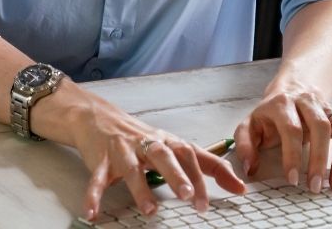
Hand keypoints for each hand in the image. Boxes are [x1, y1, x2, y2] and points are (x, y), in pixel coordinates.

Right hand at [69, 95, 245, 220]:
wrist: (98, 118)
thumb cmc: (140, 138)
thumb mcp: (172, 147)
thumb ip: (204, 165)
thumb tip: (239, 185)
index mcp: (166, 141)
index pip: (190, 152)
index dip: (207, 172)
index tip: (224, 194)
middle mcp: (146, 144)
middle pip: (164, 154)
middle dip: (177, 174)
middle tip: (188, 196)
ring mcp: (122, 151)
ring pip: (132, 167)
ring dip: (141, 189)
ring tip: (150, 211)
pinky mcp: (101, 160)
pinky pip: (98, 178)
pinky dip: (94, 195)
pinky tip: (92, 213)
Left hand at [233, 86, 331, 193]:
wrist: (292, 87)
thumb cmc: (271, 113)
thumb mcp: (250, 123)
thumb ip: (244, 144)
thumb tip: (249, 166)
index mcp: (281, 104)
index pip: (291, 128)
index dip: (292, 155)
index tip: (293, 179)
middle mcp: (306, 102)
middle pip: (319, 126)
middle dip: (319, 159)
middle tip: (316, 186)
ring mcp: (325, 106)